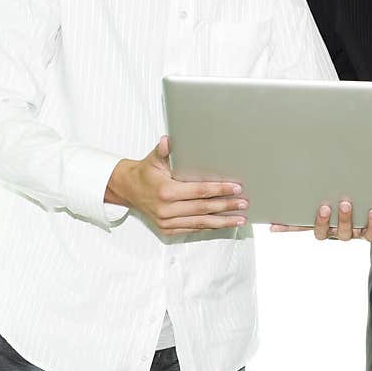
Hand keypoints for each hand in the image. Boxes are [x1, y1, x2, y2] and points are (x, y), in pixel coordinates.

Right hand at [105, 136, 247, 234]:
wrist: (128, 190)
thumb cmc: (145, 173)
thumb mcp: (153, 159)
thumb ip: (163, 150)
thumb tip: (167, 140)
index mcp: (166, 191)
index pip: (199, 191)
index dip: (219, 190)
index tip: (236, 188)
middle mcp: (166, 209)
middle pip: (203, 209)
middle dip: (226, 206)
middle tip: (244, 203)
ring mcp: (166, 222)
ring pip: (200, 223)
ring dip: (222, 221)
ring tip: (240, 218)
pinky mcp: (167, 230)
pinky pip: (192, 229)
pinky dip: (209, 227)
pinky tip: (223, 224)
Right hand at [270, 200, 371, 241]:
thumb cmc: (354, 199)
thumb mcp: (334, 194)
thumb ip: (317, 190)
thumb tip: (289, 192)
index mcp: (324, 222)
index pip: (300, 226)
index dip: (287, 228)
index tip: (274, 225)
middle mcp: (335, 230)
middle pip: (324, 232)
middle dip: (322, 221)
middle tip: (324, 207)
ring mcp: (353, 233)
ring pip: (346, 233)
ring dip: (345, 220)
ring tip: (346, 204)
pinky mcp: (371, 232)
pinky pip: (371, 233)